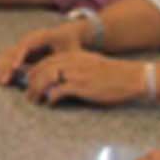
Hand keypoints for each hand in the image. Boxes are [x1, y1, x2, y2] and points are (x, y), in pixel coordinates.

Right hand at [0, 22, 80, 84]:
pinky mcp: (21, 50)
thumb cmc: (73, 45)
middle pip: (14, 50)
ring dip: (0, 67)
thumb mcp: (74, 52)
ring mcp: (24, 43)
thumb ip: (68, 62)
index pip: (29, 44)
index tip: (15, 67)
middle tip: (2, 81)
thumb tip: (60, 74)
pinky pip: (7, 56)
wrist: (69, 33)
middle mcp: (31, 38)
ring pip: (8, 54)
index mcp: (44, 36)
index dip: (20, 55)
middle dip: (7, 66)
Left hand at [25, 48, 147, 106]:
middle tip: (28, 96)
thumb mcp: (91, 64)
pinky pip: (57, 91)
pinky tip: (49, 104)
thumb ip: (75, 67)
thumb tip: (63, 78)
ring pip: (45, 80)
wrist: (131, 77)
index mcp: (73, 55)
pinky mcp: (80, 86)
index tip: (29, 83)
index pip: (45, 61)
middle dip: (30, 83)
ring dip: (36, 91)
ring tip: (34, 101)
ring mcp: (74, 73)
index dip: (33, 72)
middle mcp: (71, 62)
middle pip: (41, 70)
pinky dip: (50, 98)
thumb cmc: (113, 74)